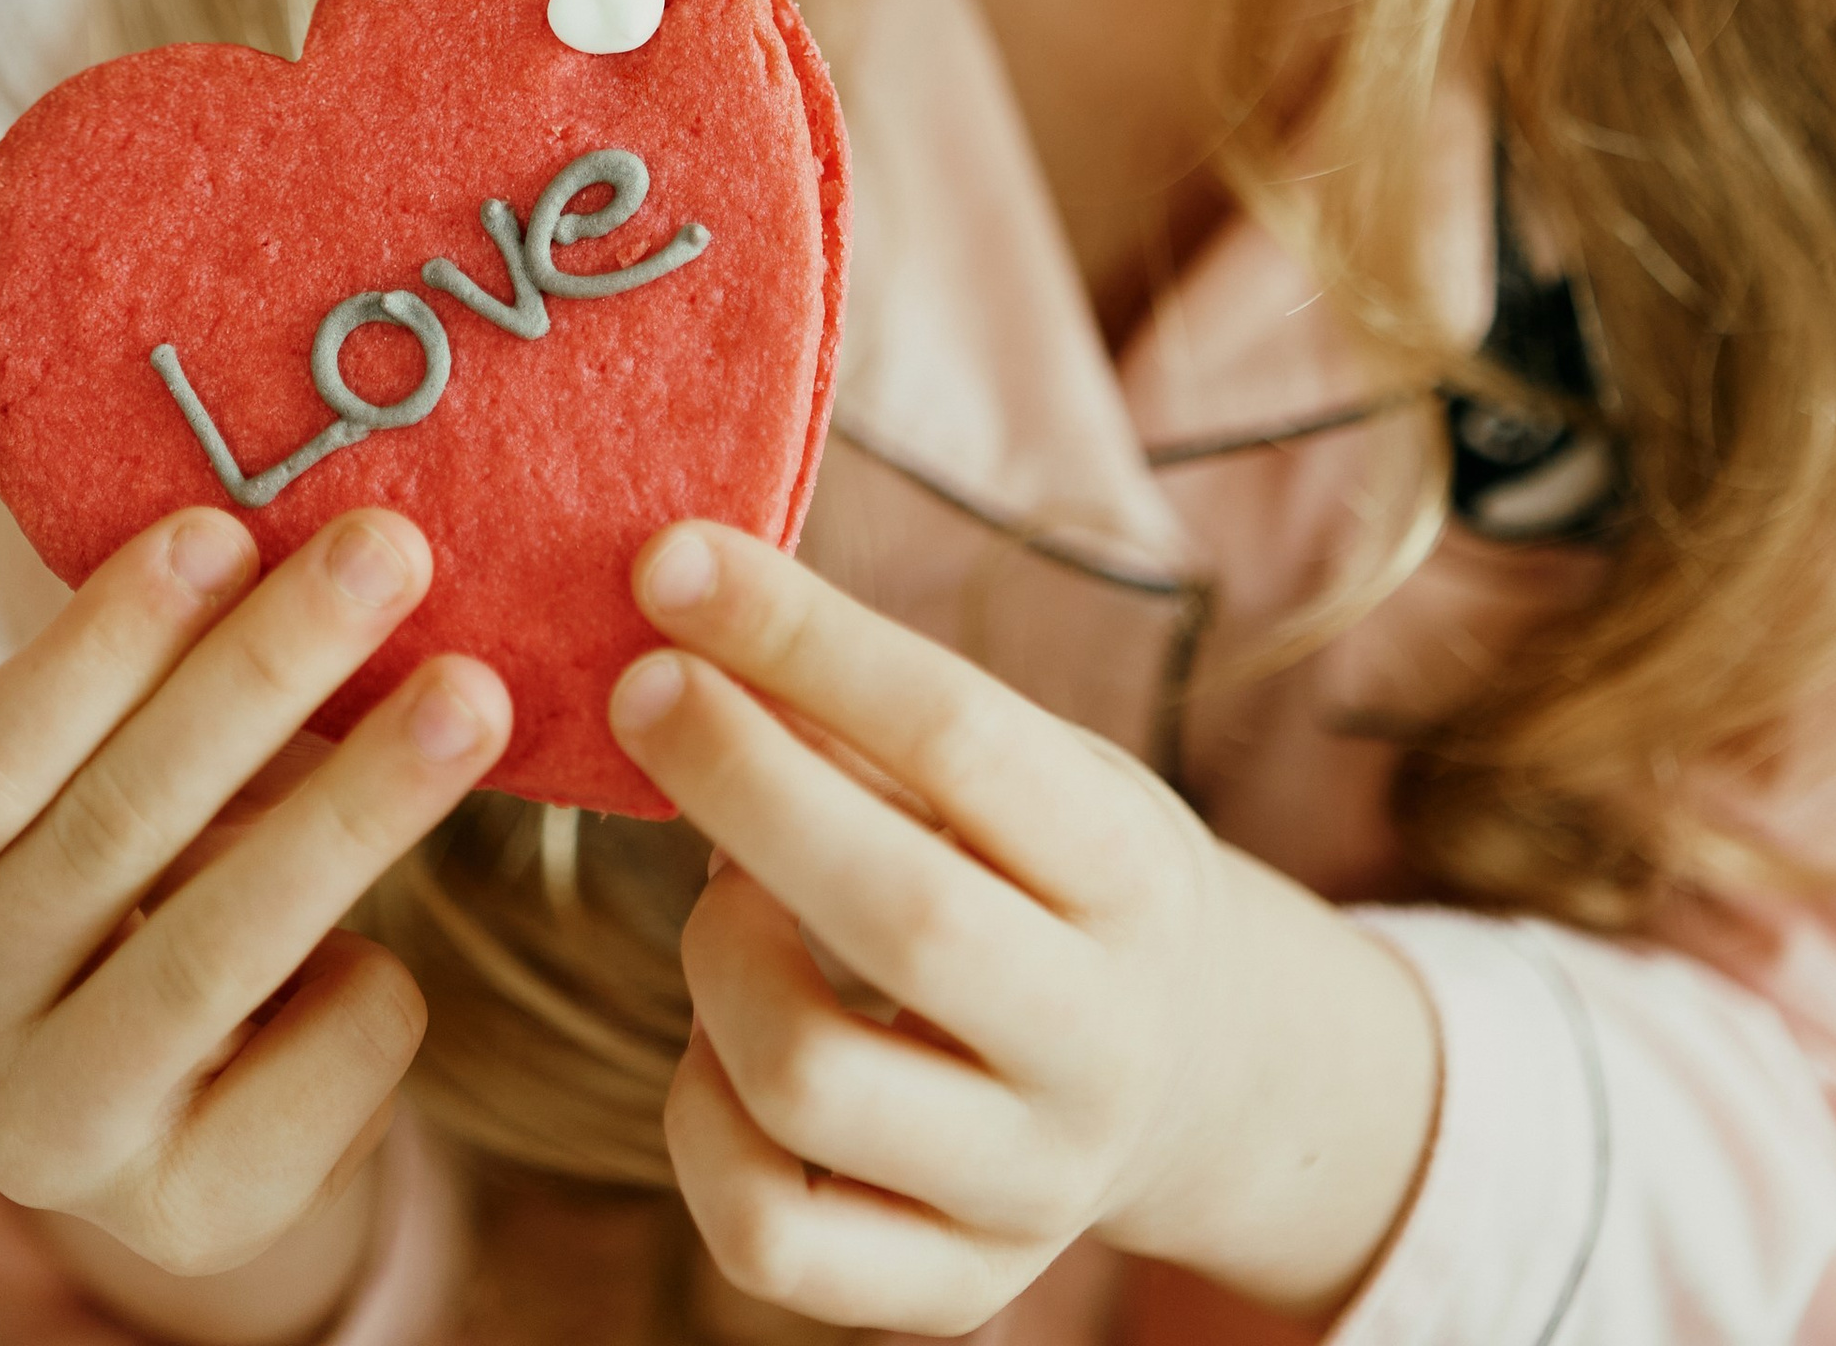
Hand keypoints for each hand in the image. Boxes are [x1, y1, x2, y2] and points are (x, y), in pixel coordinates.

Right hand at [0, 508, 509, 1333]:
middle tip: (387, 554)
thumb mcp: (109, 765)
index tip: (219, 529)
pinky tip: (379, 940)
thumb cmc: (141, 860)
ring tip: (472, 699)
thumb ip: (169, 671)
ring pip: (215, 952)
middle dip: (265, 676)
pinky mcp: (185, 1213)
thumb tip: (319, 537)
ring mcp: (49, 1136)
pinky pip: (318, 1055)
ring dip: (357, 807)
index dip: (96, 648)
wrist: (172, 1100)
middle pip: (110, 835)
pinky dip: (373, 976)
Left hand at [607, 527, 1439, 1337]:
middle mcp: (1101, 1041)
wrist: (1195, 1072)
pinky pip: (767, 1232)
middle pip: (897, 911)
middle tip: (641, 686)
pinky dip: (699, 1119)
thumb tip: (698, 628)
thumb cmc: (1061, 873)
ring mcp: (1031, 1185)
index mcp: (1132, 874)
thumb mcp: (1032, 771)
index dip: (806, 641)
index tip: (674, 561)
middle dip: (741, 779)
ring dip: (715, 953)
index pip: (962, 735)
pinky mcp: (955, 1288)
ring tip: (721, 891)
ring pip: (809, 1078)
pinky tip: (718, 1044)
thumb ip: (878, 723)